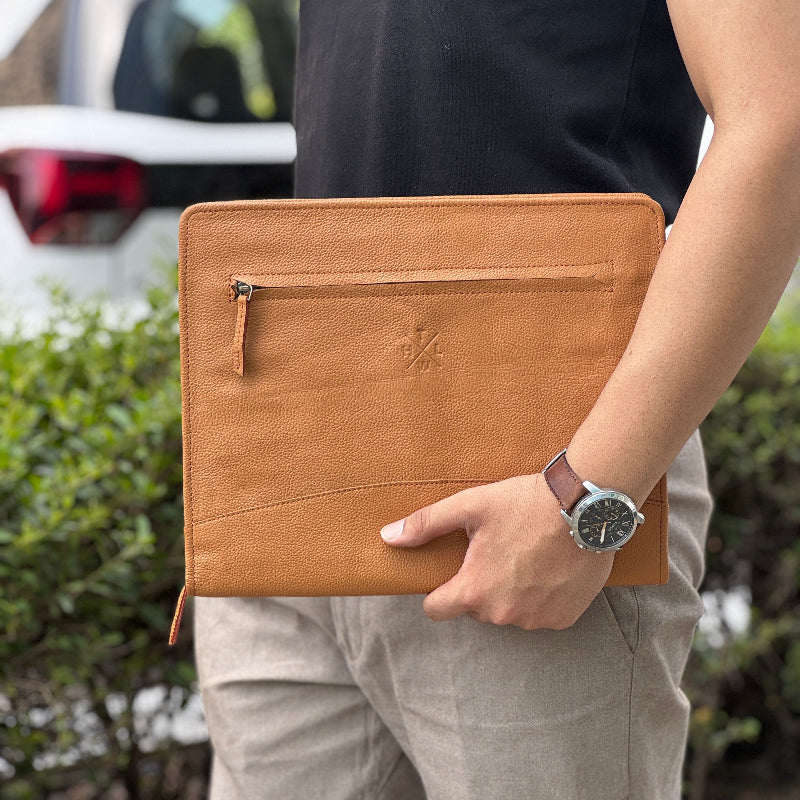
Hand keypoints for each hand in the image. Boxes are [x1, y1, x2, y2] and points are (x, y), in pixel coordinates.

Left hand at [379, 473, 613, 629]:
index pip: (437, 610)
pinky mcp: (564, 618)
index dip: (438, 592)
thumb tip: (388, 538)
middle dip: (480, 585)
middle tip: (497, 551)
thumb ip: (425, 524)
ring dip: (511, 592)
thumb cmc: (524, 504)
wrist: (585, 506)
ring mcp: (536, 620)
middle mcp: (503, 615)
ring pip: (509, 612)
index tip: (449, 574)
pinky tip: (549, 567)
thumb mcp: (470, 506)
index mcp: (475, 591)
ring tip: (526, 555)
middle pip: (476, 608)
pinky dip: (541, 597)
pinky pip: (540, 613)